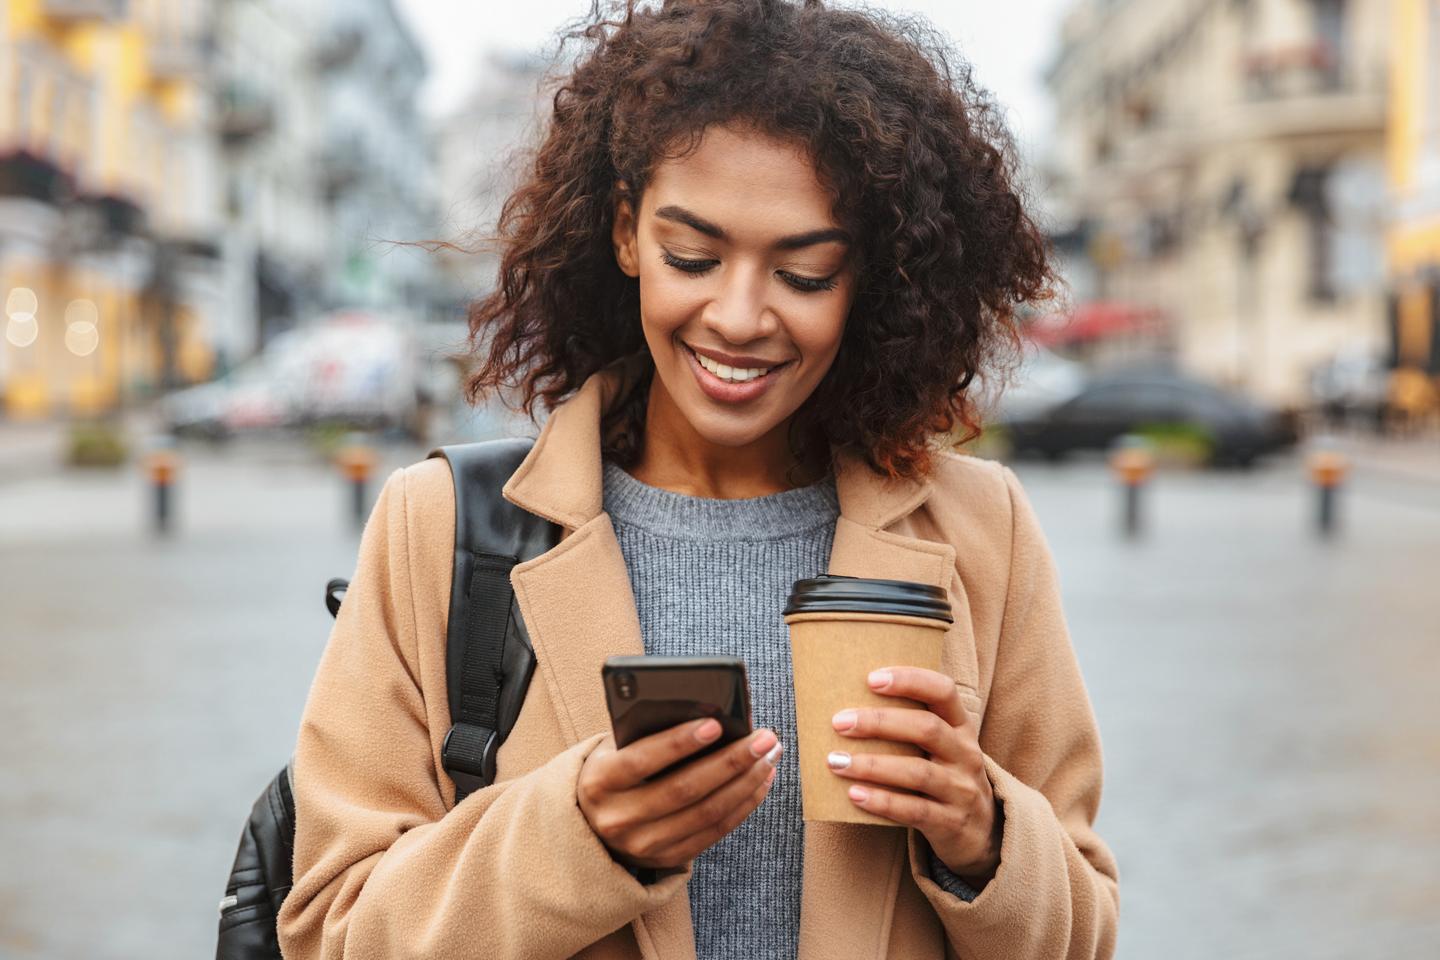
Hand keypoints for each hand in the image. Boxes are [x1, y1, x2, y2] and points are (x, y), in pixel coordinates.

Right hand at [578, 718, 781, 871]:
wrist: (594, 822)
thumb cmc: (615, 767)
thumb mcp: (616, 747)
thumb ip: (648, 731)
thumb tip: (709, 712)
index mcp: (599, 782)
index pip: (641, 760)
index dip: (679, 742)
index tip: (716, 724)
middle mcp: (619, 818)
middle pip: (684, 789)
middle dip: (731, 761)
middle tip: (765, 738)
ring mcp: (644, 844)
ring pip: (707, 813)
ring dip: (746, 782)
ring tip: (769, 756)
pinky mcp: (668, 858)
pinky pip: (715, 831)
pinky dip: (744, 805)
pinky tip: (761, 780)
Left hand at [826, 666, 999, 880]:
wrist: (981, 832)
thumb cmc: (944, 776)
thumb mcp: (941, 747)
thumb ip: (909, 727)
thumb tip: (849, 708)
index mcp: (961, 727)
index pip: (943, 692)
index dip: (910, 681)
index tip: (871, 679)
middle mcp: (965, 754)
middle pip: (926, 729)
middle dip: (880, 722)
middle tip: (839, 722)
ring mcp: (961, 790)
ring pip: (917, 772)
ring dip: (873, 765)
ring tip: (837, 762)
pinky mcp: (950, 822)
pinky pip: (914, 810)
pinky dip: (883, 801)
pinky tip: (854, 794)